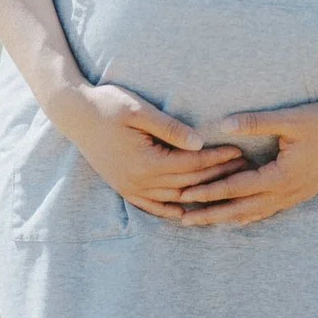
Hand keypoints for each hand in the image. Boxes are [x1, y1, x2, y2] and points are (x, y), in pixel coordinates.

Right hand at [48, 83, 247, 221]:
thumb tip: (200, 142)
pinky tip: (186, 212)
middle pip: (188, 184)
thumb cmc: (107, 105)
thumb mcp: (139, 110)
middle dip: (217, 176)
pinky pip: (152, 206)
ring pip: (174, 198)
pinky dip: (171, 211)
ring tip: (225, 185)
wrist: (74, 114)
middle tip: (243, 167)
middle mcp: (139, 181)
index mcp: (146, 162)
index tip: (239, 150)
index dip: (217, 158)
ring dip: (201, 193)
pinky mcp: (124, 187)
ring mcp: (130, 188)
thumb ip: (169, 127)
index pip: (192, 165)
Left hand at [173, 101, 317, 226]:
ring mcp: (294, 195)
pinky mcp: (301, 192)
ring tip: (204, 222)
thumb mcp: (290, 119)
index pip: (235, 188)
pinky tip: (240, 217)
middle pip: (240, 209)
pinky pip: (269, 210)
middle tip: (182, 220)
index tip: (183, 197)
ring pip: (254, 213)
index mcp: (280, 176)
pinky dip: (250, 215)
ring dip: (227, 217)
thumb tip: (222, 125)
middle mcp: (285, 192)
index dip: (207, 192)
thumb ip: (255, 123)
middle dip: (210, 214)